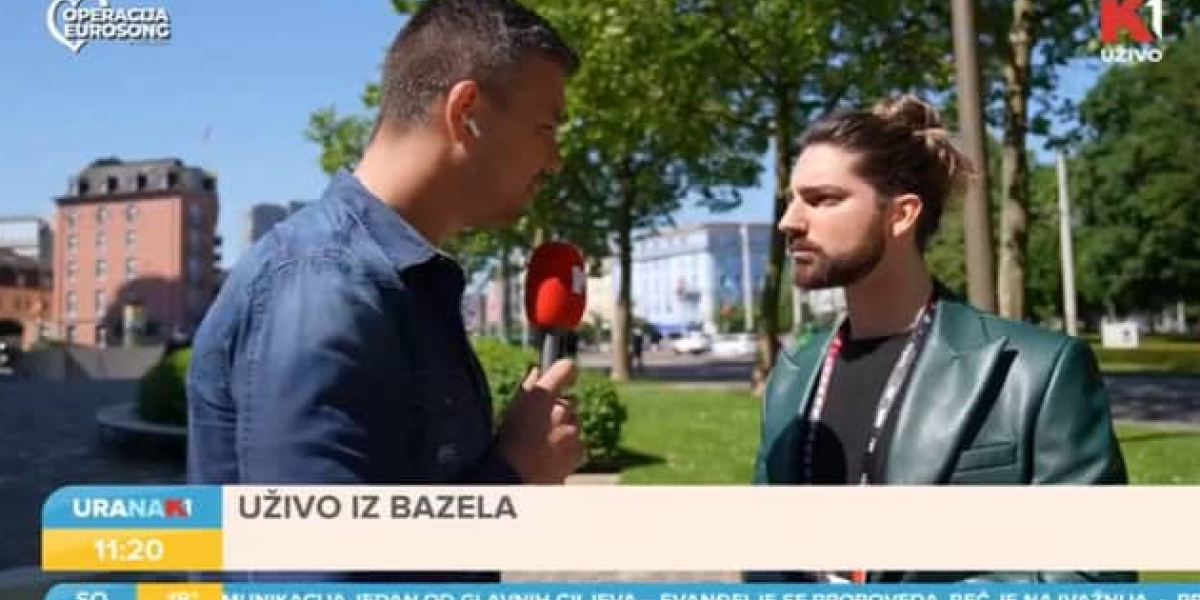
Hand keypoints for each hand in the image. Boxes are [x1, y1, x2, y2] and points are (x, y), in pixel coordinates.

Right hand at [496, 358, 584, 483]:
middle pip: (570, 402)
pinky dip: (567, 450)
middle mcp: (561, 411)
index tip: (565, 376)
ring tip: (541, 446)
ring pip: (574, 425)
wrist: (512, 483)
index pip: (566, 368)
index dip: (565, 372)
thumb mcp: (509, 411)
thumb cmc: (503, 446)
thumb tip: (537, 372)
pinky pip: (577, 446)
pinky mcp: (577, 452)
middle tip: (540, 425)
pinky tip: (548, 458)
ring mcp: (572, 433)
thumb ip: (527, 388)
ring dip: (564, 431)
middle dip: (559, 410)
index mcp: (540, 396)